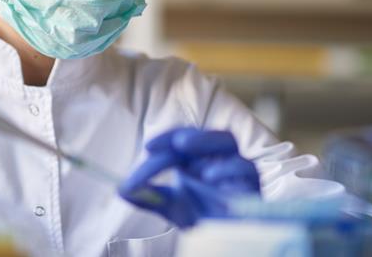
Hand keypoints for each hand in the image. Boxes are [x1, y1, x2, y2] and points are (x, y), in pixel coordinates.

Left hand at [119, 128, 260, 227]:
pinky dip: (226, 168)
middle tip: (172, 142)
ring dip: (205, 140)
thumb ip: (148, 195)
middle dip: (188, 133)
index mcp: (200, 156)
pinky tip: (208, 175)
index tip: (148, 147)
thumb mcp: (170, 204)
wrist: (222, 239)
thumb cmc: (201, 216)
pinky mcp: (251, 186)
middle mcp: (218, 157)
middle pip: (205, 132)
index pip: (185, 138)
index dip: (167, 137)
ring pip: (227, 140)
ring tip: (184, 146)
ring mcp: (236, 169)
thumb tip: (121, 189)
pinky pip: (244, 168)